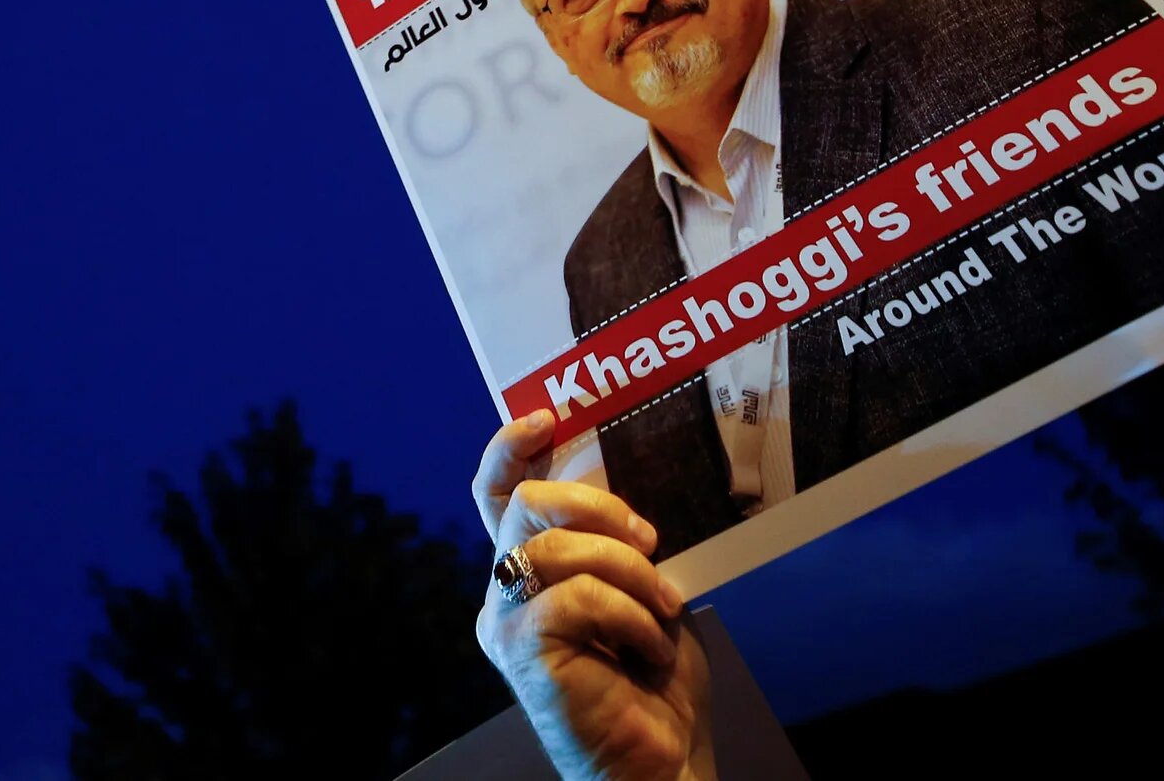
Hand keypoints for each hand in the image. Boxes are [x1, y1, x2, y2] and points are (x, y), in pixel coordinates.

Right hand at [471, 412, 713, 780]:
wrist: (659, 765)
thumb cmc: (653, 683)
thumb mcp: (643, 592)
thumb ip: (619, 546)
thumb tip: (634, 492)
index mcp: (527, 573)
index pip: (499, 496)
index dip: (510, 449)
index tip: (547, 418)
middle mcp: (503, 593)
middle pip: (527, 505)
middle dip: (595, 505)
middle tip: (649, 538)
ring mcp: (505, 623)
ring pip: (556, 548)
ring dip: (629, 571)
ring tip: (664, 608)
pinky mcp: (521, 652)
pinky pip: (574, 598)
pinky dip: (627, 615)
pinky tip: (650, 647)